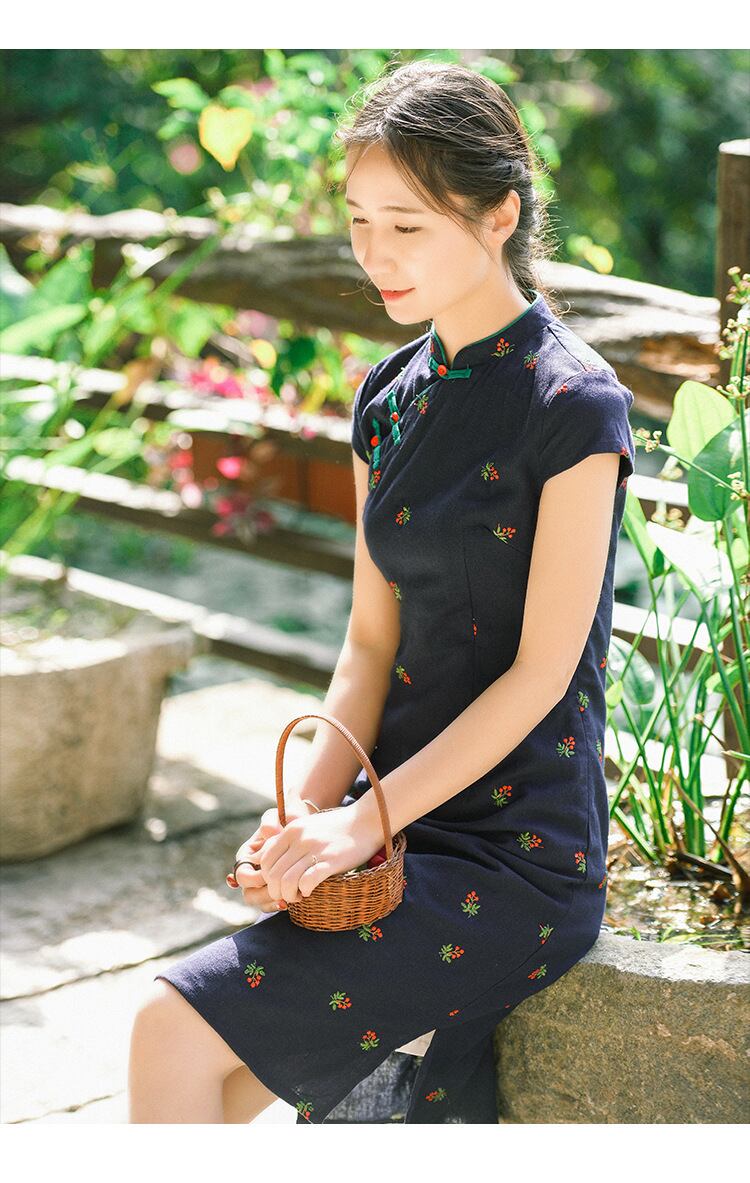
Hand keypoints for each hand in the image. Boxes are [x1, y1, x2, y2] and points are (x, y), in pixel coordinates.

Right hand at [229, 799, 316, 912]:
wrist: (308, 827)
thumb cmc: (290, 818)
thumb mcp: (279, 814)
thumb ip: (271, 821)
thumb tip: (268, 834)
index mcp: (247, 855)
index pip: (241, 875)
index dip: (254, 878)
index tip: (269, 874)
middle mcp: (253, 870)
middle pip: (248, 893)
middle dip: (263, 894)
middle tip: (280, 891)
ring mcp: (263, 882)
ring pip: (259, 902)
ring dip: (272, 902)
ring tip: (288, 898)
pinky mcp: (277, 888)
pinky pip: (271, 905)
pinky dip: (279, 905)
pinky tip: (291, 901)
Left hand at [240, 804, 382, 905]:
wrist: (367, 820)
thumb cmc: (337, 827)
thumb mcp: (308, 826)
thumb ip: (289, 841)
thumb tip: (272, 861)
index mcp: (291, 830)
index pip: (265, 861)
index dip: (268, 878)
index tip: (279, 884)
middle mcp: (299, 839)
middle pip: (273, 875)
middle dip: (277, 892)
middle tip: (288, 895)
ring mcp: (315, 849)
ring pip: (286, 881)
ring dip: (289, 896)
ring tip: (298, 897)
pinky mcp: (331, 860)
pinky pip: (307, 881)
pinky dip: (305, 891)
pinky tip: (311, 891)